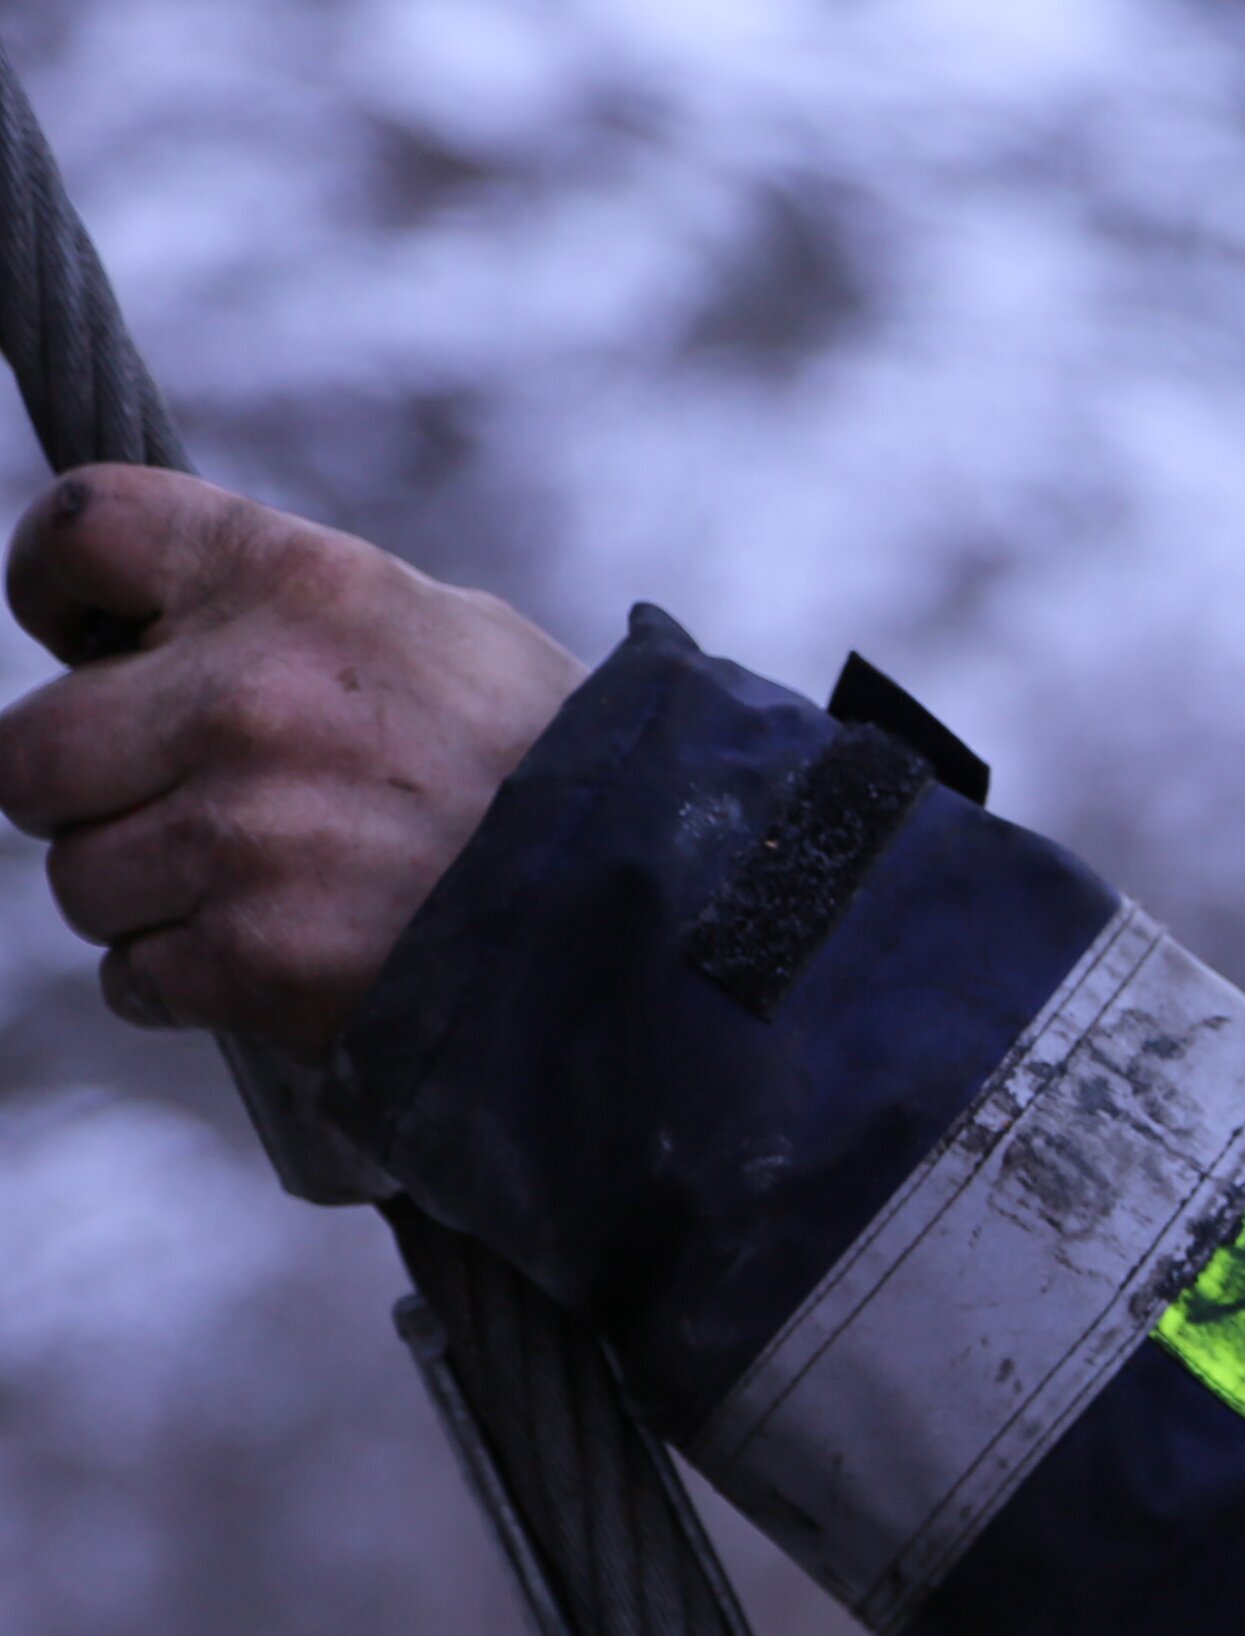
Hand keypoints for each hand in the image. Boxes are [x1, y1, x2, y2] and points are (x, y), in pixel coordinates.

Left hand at [0, 466, 583, 1056]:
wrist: (665, 919)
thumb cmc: (560, 774)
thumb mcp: (445, 638)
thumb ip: (292, 620)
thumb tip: (152, 634)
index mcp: (301, 585)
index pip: (84, 529)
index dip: (58, 586)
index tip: (89, 636)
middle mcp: (251, 696)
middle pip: (35, 748)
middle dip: (89, 789)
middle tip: (175, 807)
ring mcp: (245, 834)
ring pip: (82, 874)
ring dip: (148, 898)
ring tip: (261, 897)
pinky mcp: (255, 955)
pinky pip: (138, 974)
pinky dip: (191, 982)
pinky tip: (276, 966)